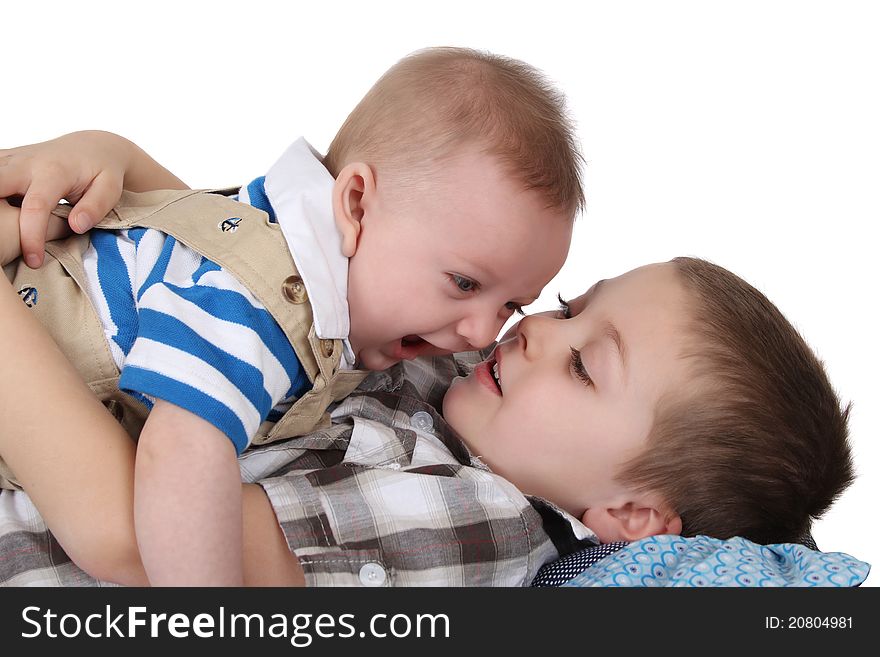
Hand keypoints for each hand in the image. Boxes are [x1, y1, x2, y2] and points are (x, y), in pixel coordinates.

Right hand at [0, 131, 129, 267]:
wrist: (90, 146)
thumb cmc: (102, 171)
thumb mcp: (109, 189)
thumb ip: (95, 207)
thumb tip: (76, 226)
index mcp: (54, 172)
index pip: (35, 206)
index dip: (31, 236)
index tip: (34, 261)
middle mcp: (27, 163)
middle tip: (0, 241)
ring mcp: (12, 160)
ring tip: (1, 229)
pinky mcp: (4, 161)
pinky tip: (1, 209)